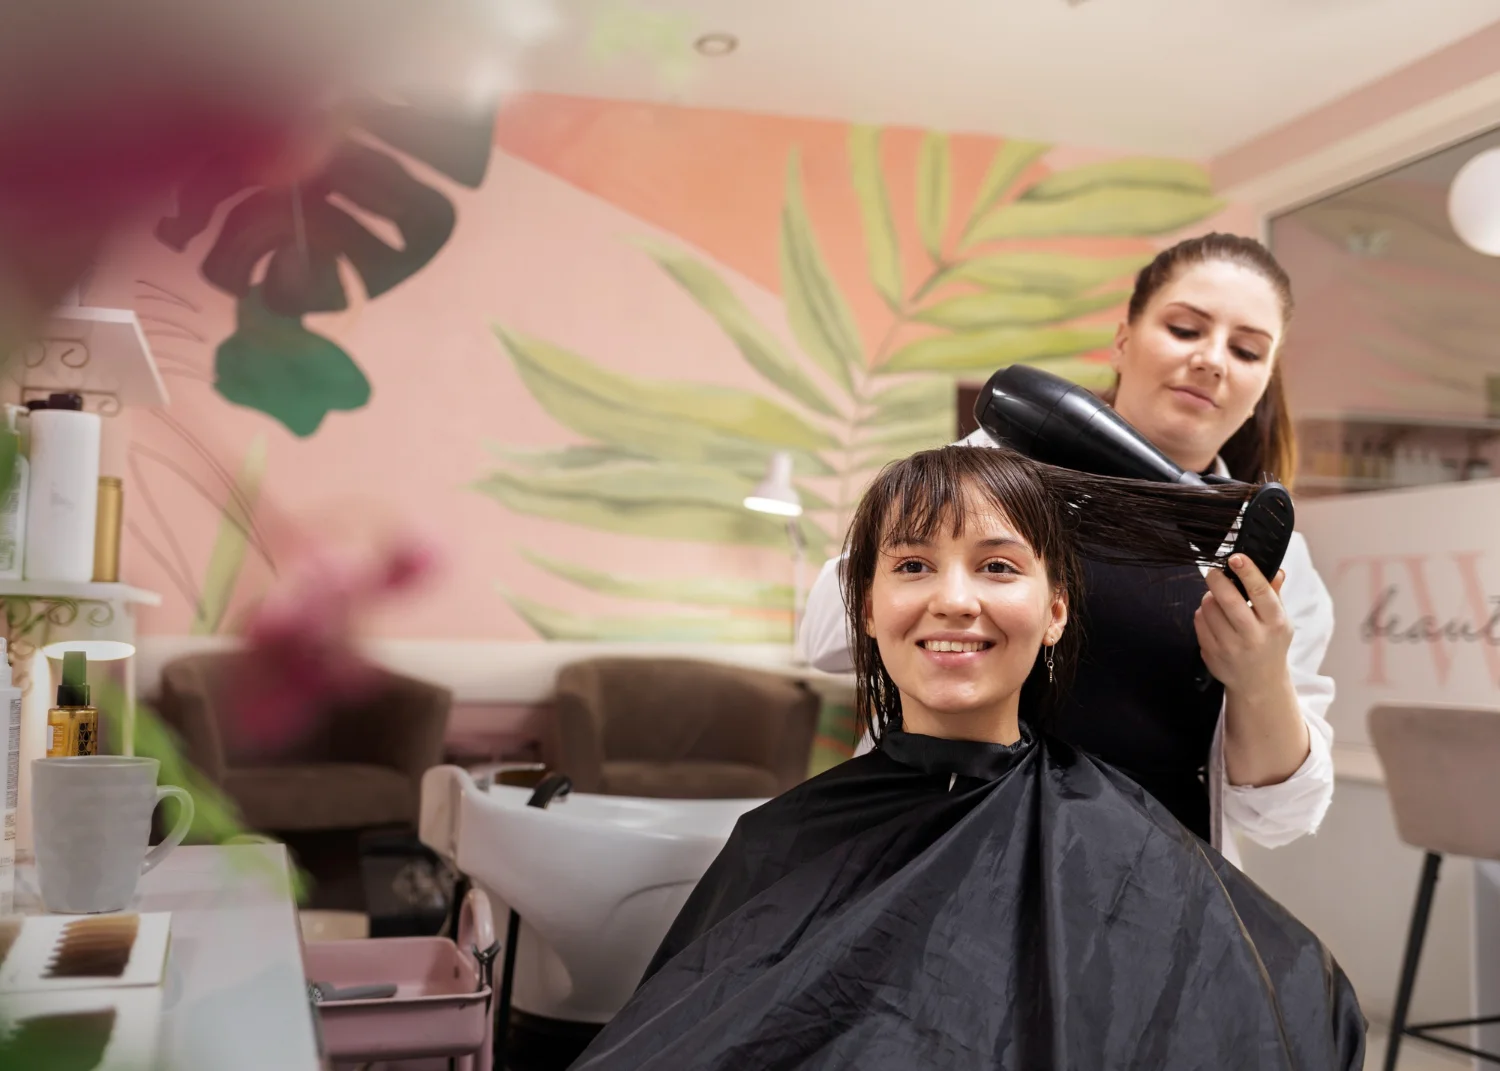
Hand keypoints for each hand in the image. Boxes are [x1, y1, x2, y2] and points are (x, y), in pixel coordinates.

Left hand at [1195, 554, 1293, 696]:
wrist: (1258, 683)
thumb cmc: (1270, 644)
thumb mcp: (1280, 621)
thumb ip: (1274, 594)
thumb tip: (1275, 570)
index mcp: (1275, 623)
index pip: (1260, 592)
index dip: (1247, 572)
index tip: (1235, 557)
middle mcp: (1253, 636)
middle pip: (1228, 599)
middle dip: (1217, 579)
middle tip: (1215, 572)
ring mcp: (1230, 647)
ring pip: (1209, 608)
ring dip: (1209, 597)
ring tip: (1218, 600)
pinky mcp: (1212, 654)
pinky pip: (1199, 622)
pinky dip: (1202, 613)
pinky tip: (1213, 617)